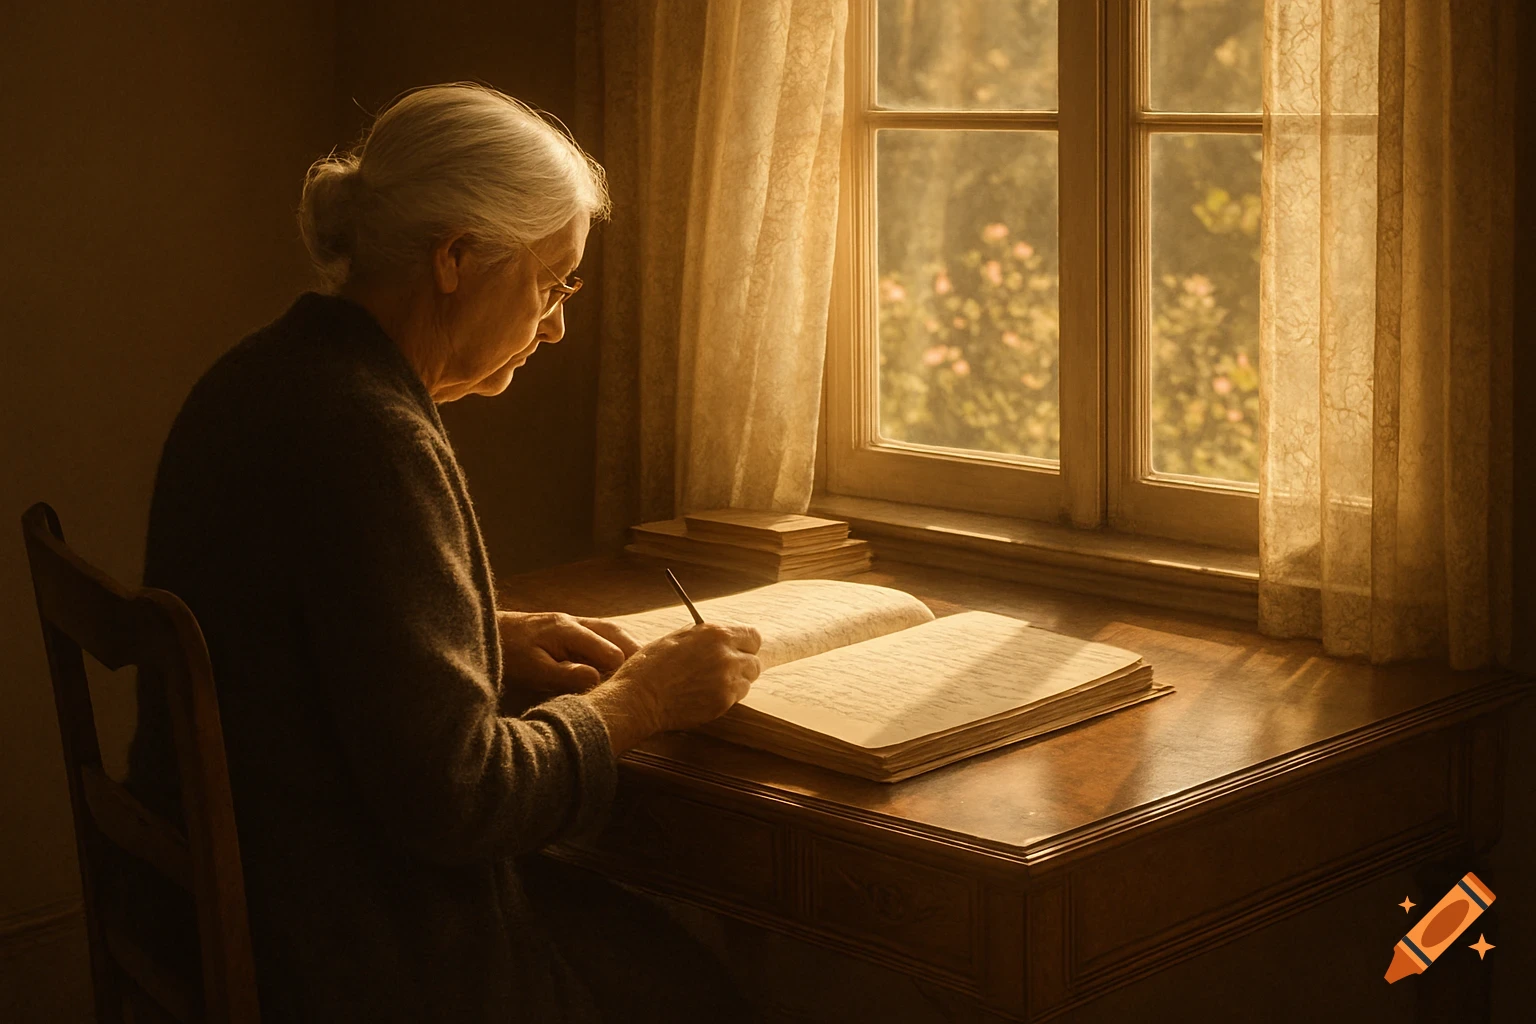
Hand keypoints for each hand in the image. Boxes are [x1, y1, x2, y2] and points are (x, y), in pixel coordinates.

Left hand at [496, 611, 641, 696]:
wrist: (485, 631)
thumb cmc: (507, 653)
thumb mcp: (533, 670)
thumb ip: (565, 674)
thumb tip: (597, 678)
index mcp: (568, 630)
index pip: (609, 649)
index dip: (624, 669)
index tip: (636, 687)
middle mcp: (574, 622)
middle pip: (615, 633)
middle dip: (635, 651)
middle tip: (654, 672)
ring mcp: (571, 622)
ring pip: (610, 631)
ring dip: (627, 646)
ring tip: (644, 666)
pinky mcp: (567, 628)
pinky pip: (599, 634)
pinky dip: (614, 645)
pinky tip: (620, 659)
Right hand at [584, 622, 762, 754]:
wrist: (640, 698)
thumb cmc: (651, 666)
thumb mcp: (677, 637)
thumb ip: (704, 635)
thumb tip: (719, 636)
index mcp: (716, 634)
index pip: (753, 636)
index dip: (746, 644)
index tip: (740, 650)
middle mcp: (727, 655)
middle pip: (755, 661)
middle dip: (743, 664)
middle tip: (726, 670)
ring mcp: (727, 680)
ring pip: (748, 681)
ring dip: (736, 682)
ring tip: (712, 683)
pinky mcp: (724, 702)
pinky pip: (737, 697)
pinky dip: (727, 696)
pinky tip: (706, 694)